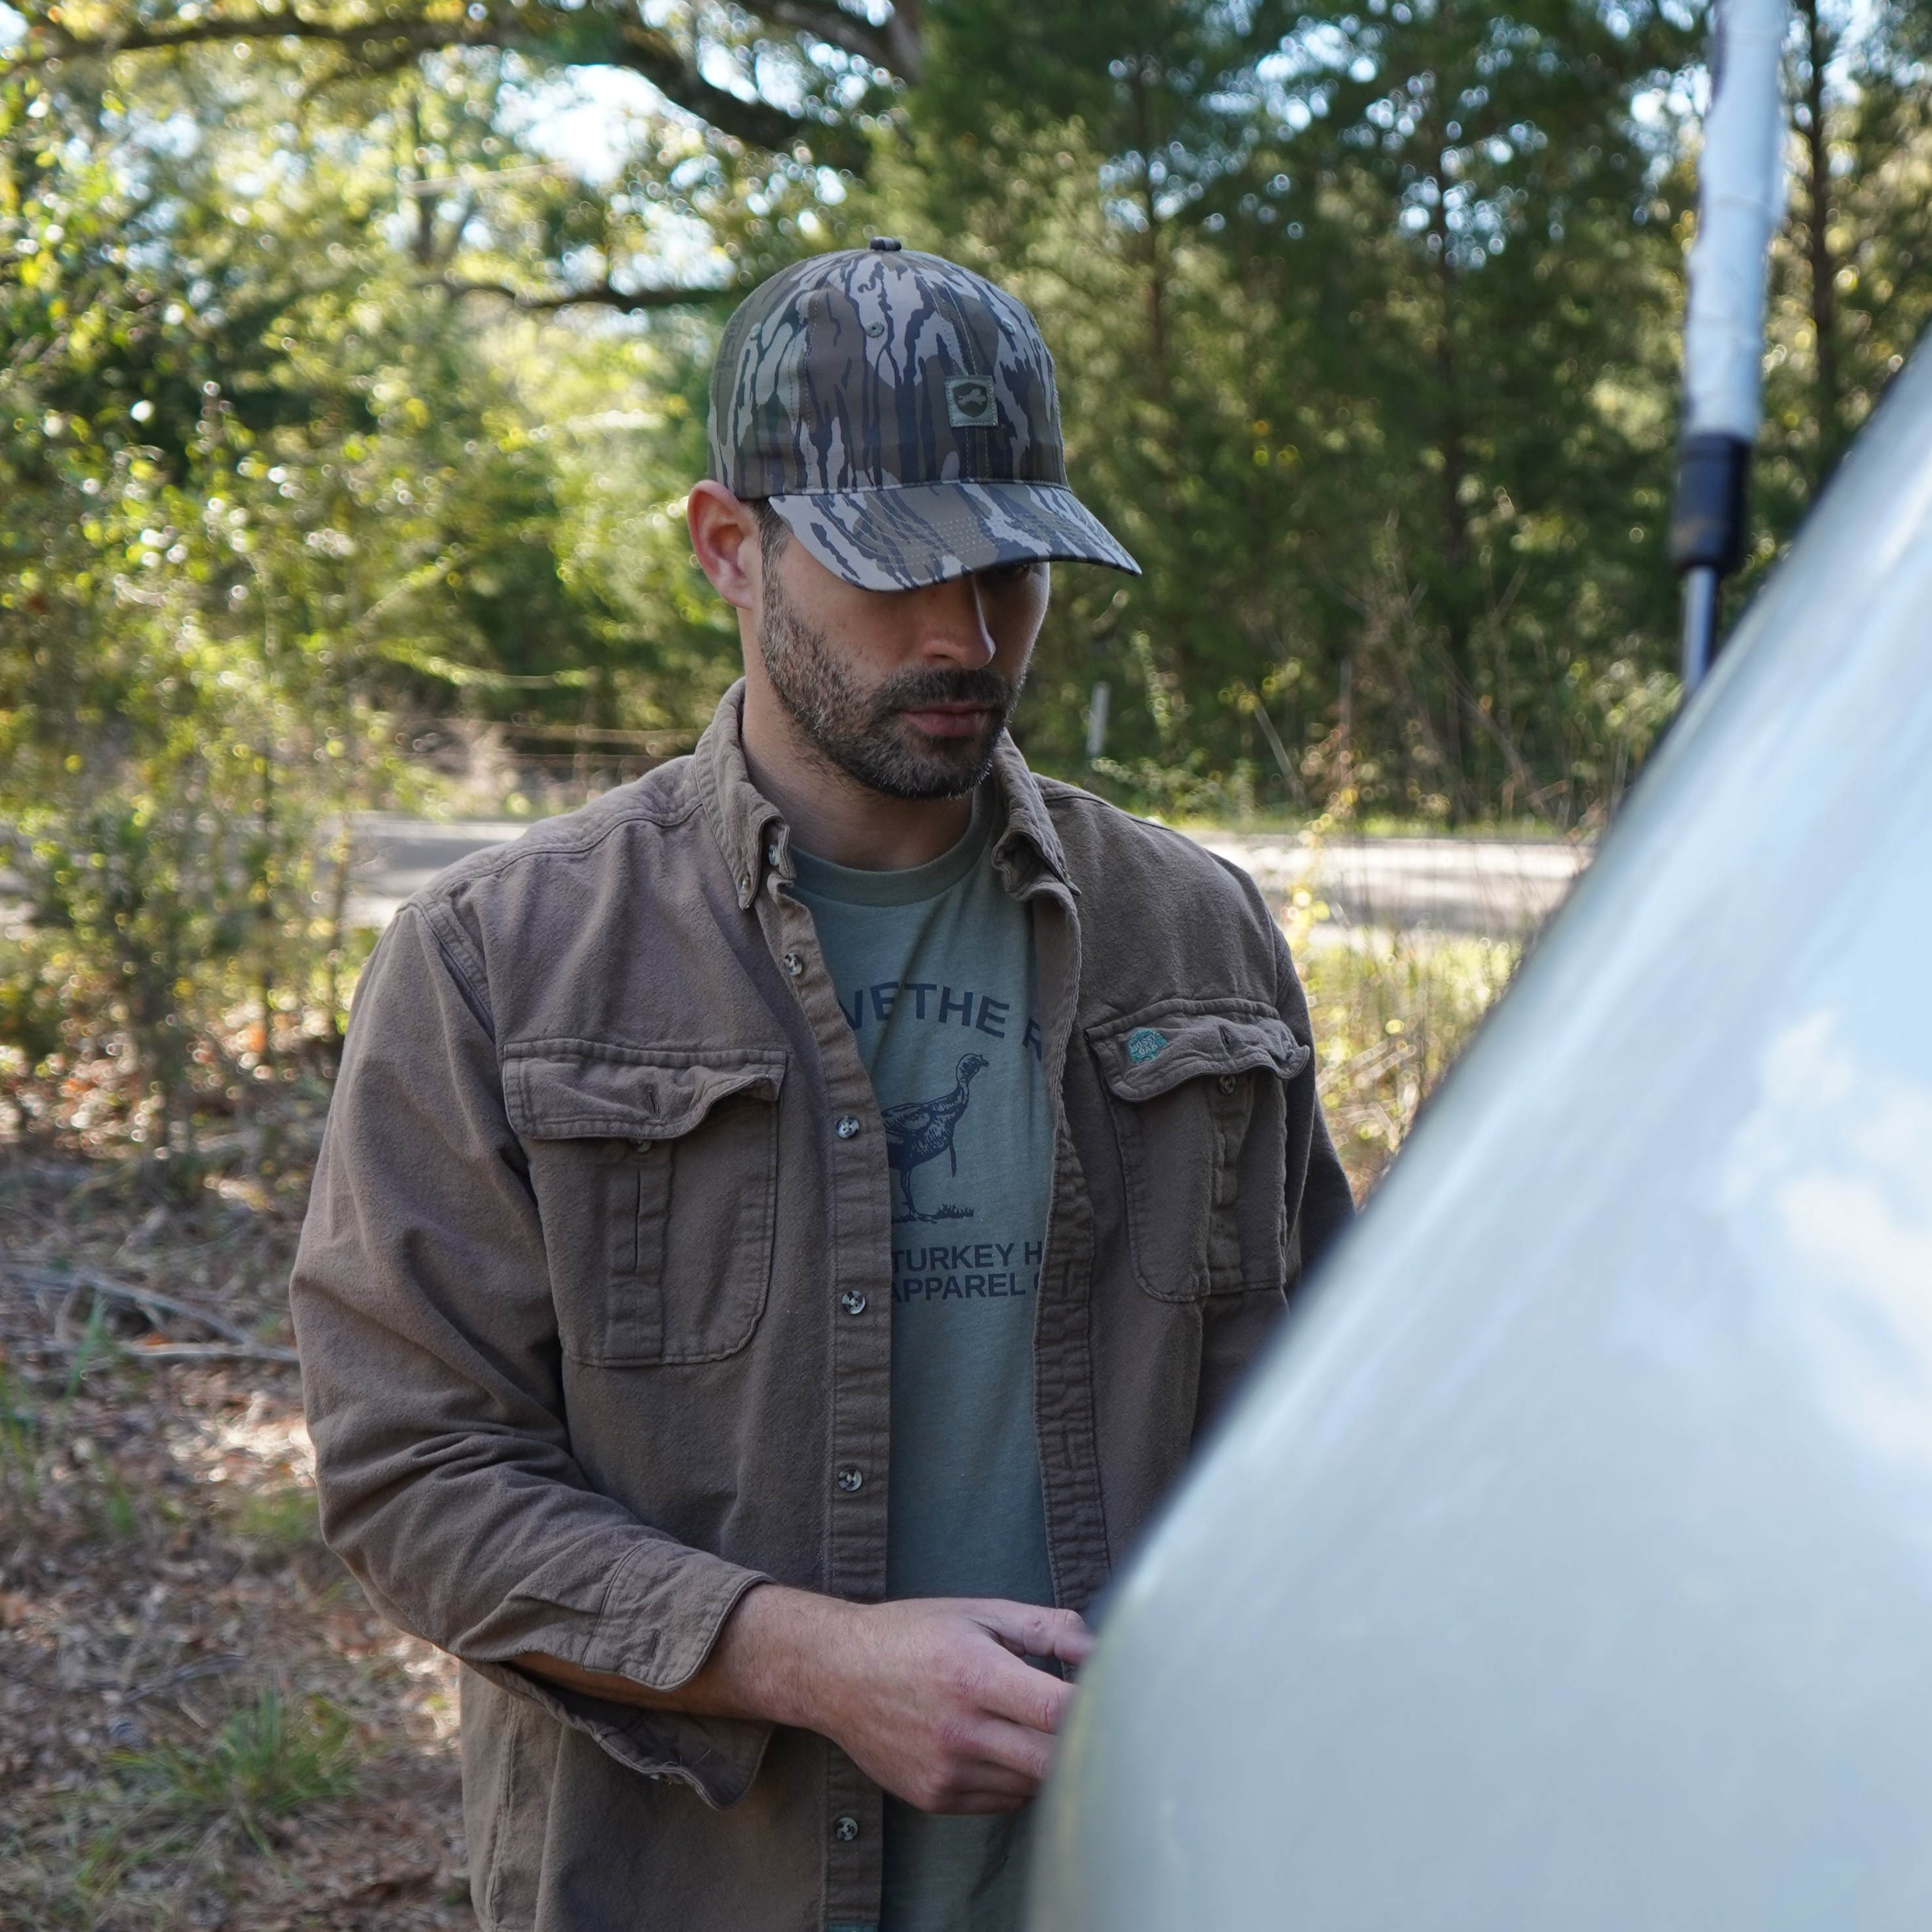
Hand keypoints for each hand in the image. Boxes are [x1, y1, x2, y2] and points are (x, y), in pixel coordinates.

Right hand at [768, 1593, 1093, 1813]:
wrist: (836, 1673)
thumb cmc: (913, 1634)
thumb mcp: (980, 1611)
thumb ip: (1047, 1628)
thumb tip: (1101, 1650)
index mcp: (974, 1675)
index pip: (1057, 1711)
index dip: (1096, 1709)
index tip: (1114, 1697)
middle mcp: (959, 1731)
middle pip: (1052, 1761)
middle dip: (1080, 1743)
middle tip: (1092, 1720)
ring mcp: (946, 1772)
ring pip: (1032, 1785)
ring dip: (1047, 1759)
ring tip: (1034, 1724)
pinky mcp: (935, 1798)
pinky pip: (1003, 1800)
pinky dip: (1017, 1777)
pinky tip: (1002, 1744)